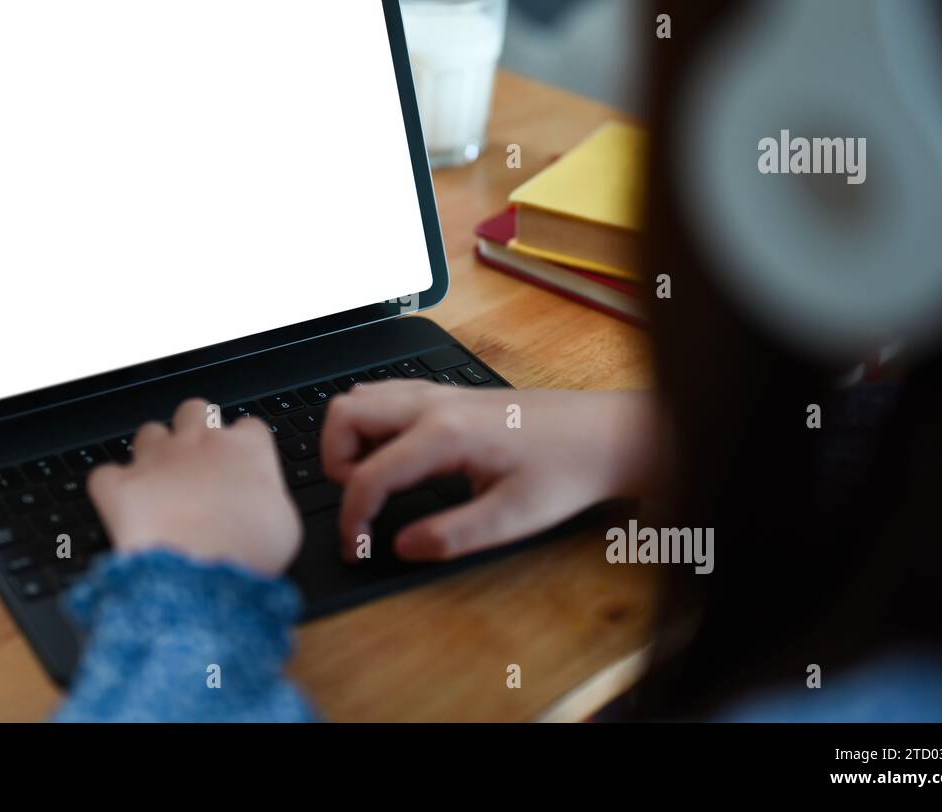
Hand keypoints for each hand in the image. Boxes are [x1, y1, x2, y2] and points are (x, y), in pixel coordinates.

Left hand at [87, 398, 301, 576]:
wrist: (200, 574)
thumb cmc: (249, 552)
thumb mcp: (285, 526)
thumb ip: (272, 498)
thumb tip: (263, 502)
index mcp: (246, 448)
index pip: (248, 426)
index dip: (244, 446)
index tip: (242, 466)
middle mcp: (200, 442)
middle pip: (195, 410)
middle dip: (195, 430)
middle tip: (198, 464)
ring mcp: (157, 459)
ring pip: (149, 432)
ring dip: (153, 452)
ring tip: (159, 483)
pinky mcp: (120, 484)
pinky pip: (106, 473)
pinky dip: (112, 487)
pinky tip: (123, 504)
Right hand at [322, 381, 655, 561]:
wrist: (606, 433)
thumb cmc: (567, 470)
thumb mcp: (514, 518)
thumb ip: (452, 536)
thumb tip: (401, 546)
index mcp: (445, 433)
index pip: (368, 475)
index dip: (352, 520)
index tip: (357, 549)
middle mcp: (434, 403)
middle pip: (345, 414)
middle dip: (335, 462)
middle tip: (360, 503)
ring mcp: (441, 392)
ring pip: (361, 398)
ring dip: (351, 439)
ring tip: (375, 482)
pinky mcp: (450, 393)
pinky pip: (387, 396)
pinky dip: (372, 425)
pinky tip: (398, 458)